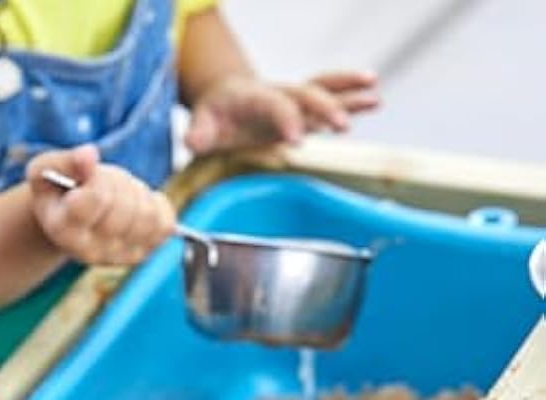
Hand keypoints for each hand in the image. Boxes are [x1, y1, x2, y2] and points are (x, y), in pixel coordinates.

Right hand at [26, 145, 175, 265]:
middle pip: (124, 205)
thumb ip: (65, 161)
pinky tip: (134, 205)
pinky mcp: (141, 254)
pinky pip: (165, 224)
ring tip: (116, 193)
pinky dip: (154, 204)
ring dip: (136, 192)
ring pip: (147, 215)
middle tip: (101, 182)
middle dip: (116, 182)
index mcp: (63, 229)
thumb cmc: (56, 191)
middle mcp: (90, 251)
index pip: (96, 199)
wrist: (68, 222)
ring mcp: (118, 257)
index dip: (97, 178)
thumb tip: (90, 155)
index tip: (87, 173)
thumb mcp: (47, 169)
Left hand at [185, 71, 379, 154]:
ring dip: (347, 93)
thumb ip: (198, 133)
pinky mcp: (304, 109)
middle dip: (324, 108)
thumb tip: (192, 141)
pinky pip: (331, 98)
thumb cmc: (215, 115)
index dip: (285, 120)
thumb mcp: (201, 123)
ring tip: (374, 96)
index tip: (295, 140)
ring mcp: (294, 100)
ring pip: (323, 90)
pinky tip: (375, 100)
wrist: (227, 97)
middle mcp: (279, 93)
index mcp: (254, 97)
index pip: (273, 106)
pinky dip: (352, 98)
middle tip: (341, 127)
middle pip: (306, 95)